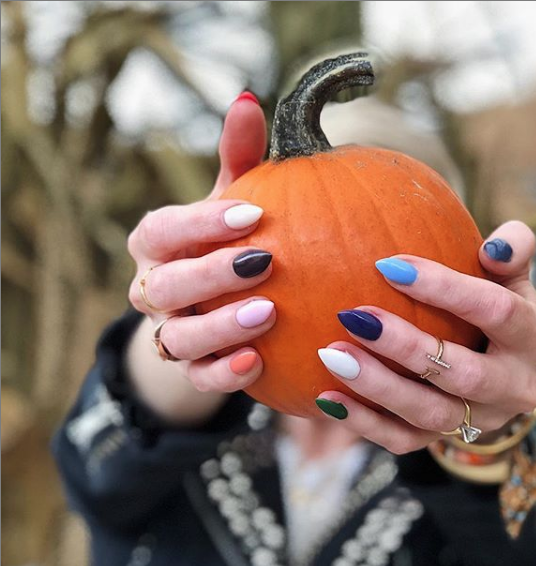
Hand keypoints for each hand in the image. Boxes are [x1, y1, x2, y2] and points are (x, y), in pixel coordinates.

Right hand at [126, 93, 274, 422]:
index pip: (163, 230)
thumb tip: (249, 100)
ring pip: (179, 338)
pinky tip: (257, 363)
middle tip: (262, 263)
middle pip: (165, 286)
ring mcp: (170, 332)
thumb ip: (239, 159)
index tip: (252, 214)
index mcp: (157, 244)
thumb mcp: (232, 202)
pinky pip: (199, 379)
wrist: (213, 304)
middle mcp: (154, 288)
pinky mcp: (191, 368)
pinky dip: (223, 375)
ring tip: (266, 314)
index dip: (200, 223)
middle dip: (209, 274)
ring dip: (219, 328)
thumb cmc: (226, 241)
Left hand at [315, 221, 535, 454]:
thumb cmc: (494, 307)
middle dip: (406, 347)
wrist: (496, 368)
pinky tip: (327, 396)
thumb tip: (496, 245)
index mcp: (530, 338)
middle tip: (355, 317)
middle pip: (463, 374)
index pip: (496, 312)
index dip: (446, 289)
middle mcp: (513, 387)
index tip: (388, 266)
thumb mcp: (510, 278)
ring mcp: (479, 421)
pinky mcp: (443, 440)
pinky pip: (403, 441)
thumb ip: (512, 250)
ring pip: (429, 413)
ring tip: (332, 355)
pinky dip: (363, 422)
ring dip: (378, 386)